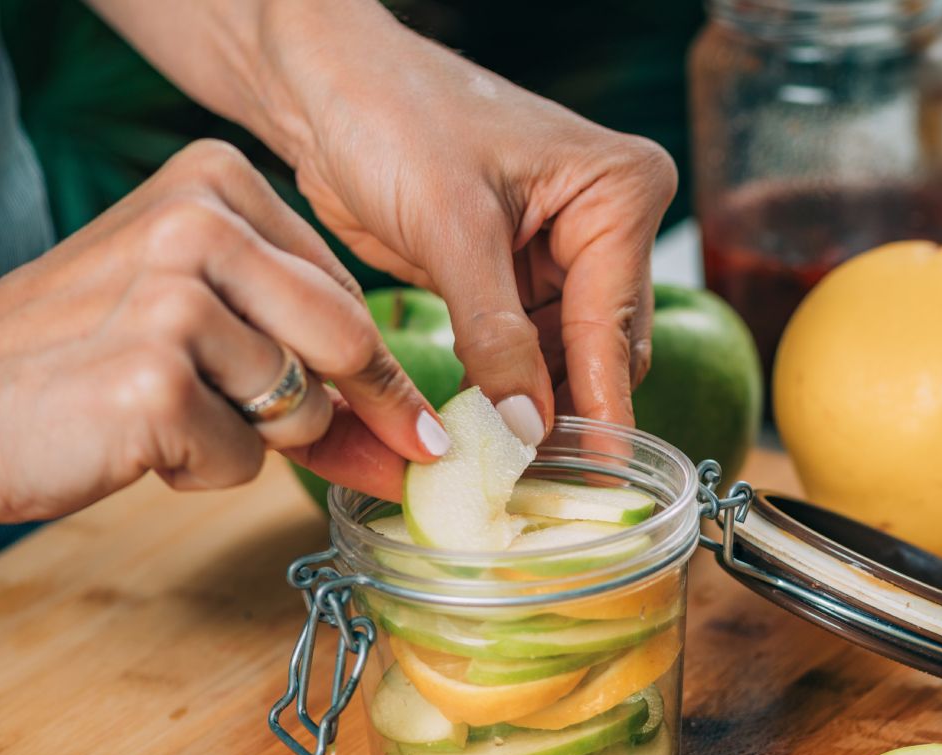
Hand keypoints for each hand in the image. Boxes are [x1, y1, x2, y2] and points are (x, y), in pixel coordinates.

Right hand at [0, 141, 443, 522]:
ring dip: (245, 439)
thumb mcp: (201, 322)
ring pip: (301, 409)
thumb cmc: (84, 357)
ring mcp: (175, 297)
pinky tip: (132, 434)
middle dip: (327, 411)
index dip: (371, 371)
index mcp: (217, 183)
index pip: (350, 293)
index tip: (409, 426)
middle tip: (251, 419)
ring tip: (160, 406)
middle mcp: (198, 224)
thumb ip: (310, 362)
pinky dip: (199, 468)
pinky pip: (243, 460)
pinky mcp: (153, 377)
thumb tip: (422, 447)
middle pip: (346, 345)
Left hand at [254, 3, 676, 439]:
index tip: (604, 475)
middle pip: (602, 347)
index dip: (602, 404)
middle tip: (540, 484)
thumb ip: (496, 334)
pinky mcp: (514, 274)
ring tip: (505, 466)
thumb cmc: (391, 113)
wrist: (321, 83)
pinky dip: (503, 388)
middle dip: (568, 412)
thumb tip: (526, 429)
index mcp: (620, 192)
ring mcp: (562, 251)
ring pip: (565, 358)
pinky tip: (483, 427)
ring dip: (533, 408)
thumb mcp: (450, 226)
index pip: (614, 322)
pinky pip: (523, 350)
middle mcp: (605, 223)